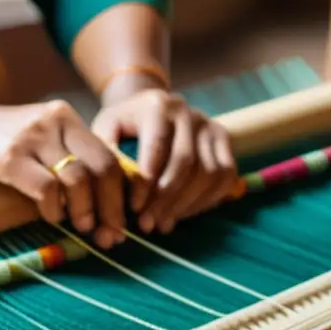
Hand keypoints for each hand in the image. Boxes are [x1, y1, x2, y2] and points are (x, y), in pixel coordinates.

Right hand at [0, 85, 126, 247]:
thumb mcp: (39, 139)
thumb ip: (67, 159)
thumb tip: (101, 205)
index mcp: (67, 118)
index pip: (110, 157)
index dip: (122, 194)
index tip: (122, 222)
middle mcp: (55, 123)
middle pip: (103, 169)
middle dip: (112, 208)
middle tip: (110, 235)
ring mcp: (32, 139)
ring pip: (78, 180)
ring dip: (85, 211)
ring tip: (81, 227)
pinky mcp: (9, 158)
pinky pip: (46, 190)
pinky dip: (54, 210)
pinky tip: (50, 217)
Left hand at [92, 89, 235, 234]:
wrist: (149, 109)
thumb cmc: (123, 126)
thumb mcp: (106, 131)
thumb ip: (105, 152)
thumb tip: (105, 185)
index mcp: (157, 105)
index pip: (157, 145)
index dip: (146, 181)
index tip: (134, 208)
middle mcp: (189, 112)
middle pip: (185, 162)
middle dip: (165, 199)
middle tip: (147, 224)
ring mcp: (209, 125)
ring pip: (208, 172)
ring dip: (185, 205)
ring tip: (162, 224)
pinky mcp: (223, 139)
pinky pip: (225, 175)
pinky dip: (207, 200)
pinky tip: (183, 214)